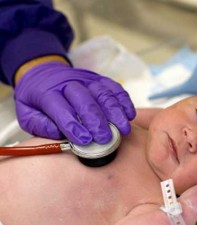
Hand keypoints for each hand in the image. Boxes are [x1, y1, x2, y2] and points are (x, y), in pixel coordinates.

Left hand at [14, 62, 135, 144]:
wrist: (44, 72)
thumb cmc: (38, 98)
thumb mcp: (26, 113)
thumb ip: (39, 125)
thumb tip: (59, 134)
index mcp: (46, 92)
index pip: (61, 108)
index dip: (73, 125)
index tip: (84, 140)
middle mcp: (68, 83)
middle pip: (85, 100)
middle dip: (97, 121)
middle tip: (105, 138)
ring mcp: (86, 79)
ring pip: (103, 94)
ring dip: (115, 112)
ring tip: (123, 129)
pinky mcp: (98, 79)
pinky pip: (114, 88)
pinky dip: (124, 101)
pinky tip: (129, 114)